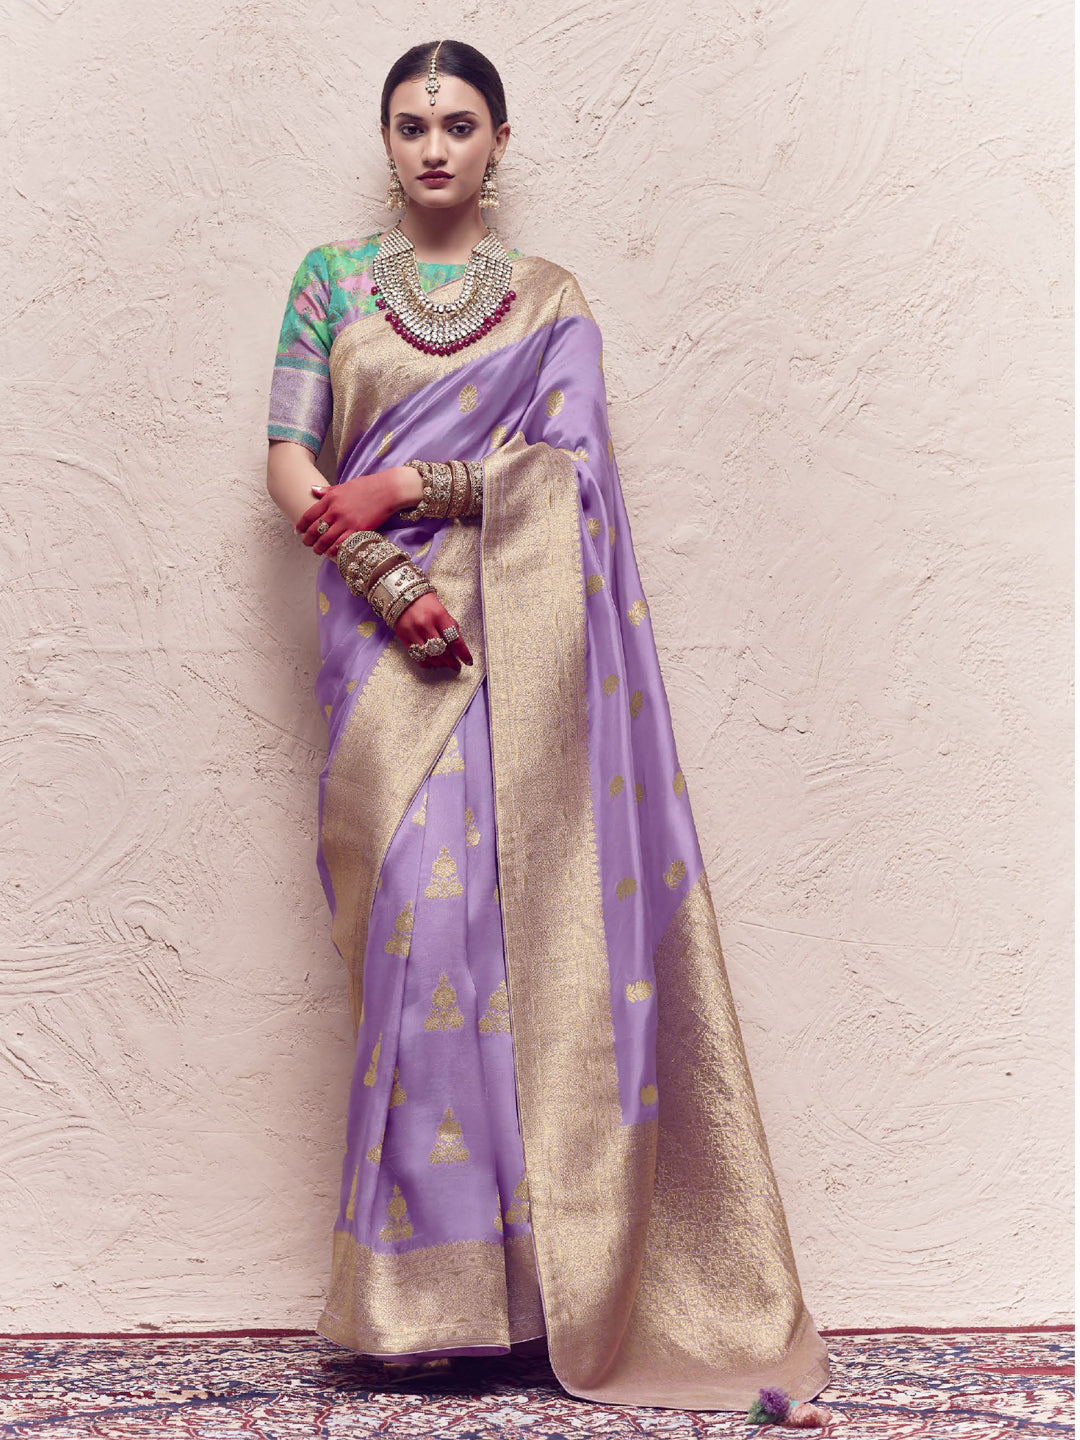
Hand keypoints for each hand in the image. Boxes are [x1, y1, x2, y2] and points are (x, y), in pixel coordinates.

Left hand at [296, 466, 419, 557]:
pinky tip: (330, 554)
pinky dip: (333, 551)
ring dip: (319, 548)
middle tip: (306, 544)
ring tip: (317, 551)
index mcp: (331, 498)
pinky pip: (341, 544)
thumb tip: (313, 489)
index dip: (301, 525)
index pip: (309, 514)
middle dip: (308, 539)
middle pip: (315, 529)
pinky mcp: (358, 529)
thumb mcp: (344, 485)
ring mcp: (346, 521)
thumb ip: (327, 491)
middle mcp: (335, 510)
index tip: (297, 531)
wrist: (388, 490)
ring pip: (326, 539)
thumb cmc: (367, 486)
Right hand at [395, 592, 472, 672]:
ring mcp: (413, 632)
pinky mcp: (403, 637)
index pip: (455, 639)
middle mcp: (425, 624)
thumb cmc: (425, 602)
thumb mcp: (442, 610)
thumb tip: (458, 645)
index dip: (463, 653)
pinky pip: (416, 656)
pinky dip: (426, 663)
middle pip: (442, 650)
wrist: (401, 594)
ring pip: (429, 656)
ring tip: (444, 664)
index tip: (468, 661)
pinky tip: (431, 664)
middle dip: (452, 661)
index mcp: (439, 615)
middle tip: (456, 666)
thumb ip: (450, 626)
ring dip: (439, 663)